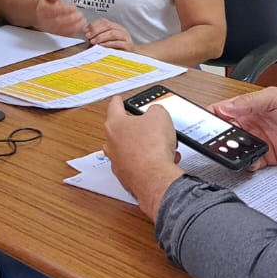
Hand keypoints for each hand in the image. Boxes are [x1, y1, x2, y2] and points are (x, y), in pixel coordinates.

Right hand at [33, 0, 85, 36]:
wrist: (27, 13)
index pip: (55, 11)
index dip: (66, 10)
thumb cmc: (38, 4)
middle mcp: (45, 20)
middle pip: (59, 22)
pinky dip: (72, 32)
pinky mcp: (52, 32)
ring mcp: (48, 28)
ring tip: (83, 22)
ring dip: (74, 27)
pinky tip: (79, 28)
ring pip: (62, 30)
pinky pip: (62, 34)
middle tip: (81, 15)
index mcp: (42, 10)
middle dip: (73, 20)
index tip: (74, 7)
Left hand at [85, 18, 133, 49]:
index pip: (104, 21)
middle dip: (96, 31)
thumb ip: (97, 35)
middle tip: (88, 36)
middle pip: (108, 26)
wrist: (131, 56)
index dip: (94, 25)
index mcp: (115, 26)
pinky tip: (102, 46)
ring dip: (101, 37)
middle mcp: (121, 30)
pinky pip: (118, 43)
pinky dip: (109, 44)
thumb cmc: (116, 48)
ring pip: (112, 33)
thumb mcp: (105, 40)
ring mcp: (126, 37)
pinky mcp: (128, 45)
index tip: (86, 31)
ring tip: (93, 41)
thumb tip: (86, 32)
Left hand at [103, 95, 182, 218]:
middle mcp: (112, 144)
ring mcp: (118, 162)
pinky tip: (164, 161)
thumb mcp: (160, 116)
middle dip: (137, 128)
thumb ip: (155, 110)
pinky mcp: (126, 177)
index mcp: (115, 124)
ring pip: (131, 150)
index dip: (119, 101)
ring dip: (146, 147)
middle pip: (122, 131)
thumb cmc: (151, 148)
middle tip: (150, 127)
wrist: (153, 178)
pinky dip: (150, 162)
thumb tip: (155, 113)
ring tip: (163, 147)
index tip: (118, 99)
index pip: (114, 107)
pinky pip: (138, 165)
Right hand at [211, 87, 276, 168]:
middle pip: (224, 134)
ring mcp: (257, 142)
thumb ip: (249, 102)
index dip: (208, 119)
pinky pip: (250, 163)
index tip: (201, 126)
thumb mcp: (274, 98)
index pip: (220, 112)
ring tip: (234, 155)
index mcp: (247, 108)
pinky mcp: (266, 157)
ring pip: (236, 151)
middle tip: (217, 145)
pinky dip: (248, 165)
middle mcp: (249, 125)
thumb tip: (226, 106)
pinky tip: (252, 162)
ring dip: (232, 154)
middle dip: (218, 141)